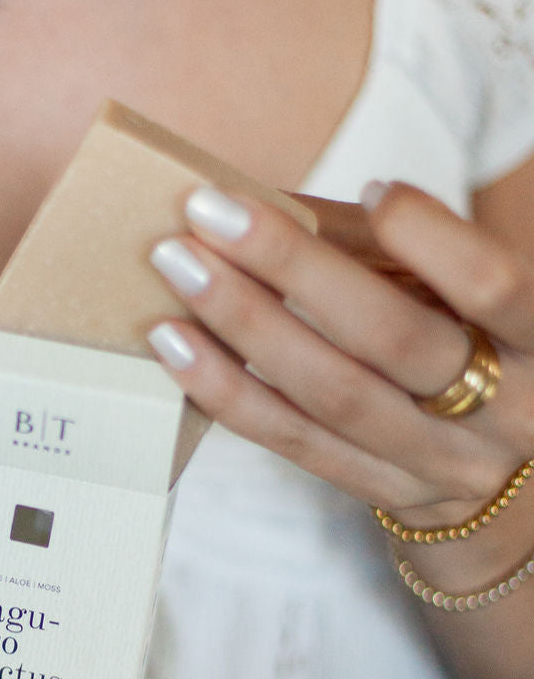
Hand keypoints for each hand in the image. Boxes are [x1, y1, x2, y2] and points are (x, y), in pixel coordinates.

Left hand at [147, 181, 533, 525]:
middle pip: (391, 338)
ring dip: (243, 325)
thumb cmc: (466, 345)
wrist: (496, 472)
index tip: (375, 189)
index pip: (494, 288)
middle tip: (208, 213)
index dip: (434, 239)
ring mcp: (439, 463)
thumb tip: (264, 199)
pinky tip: (176, 345)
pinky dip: (227, 390)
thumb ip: (382, 248)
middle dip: (292, 267)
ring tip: (178, 269)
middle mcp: (503, 410)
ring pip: (331, 394)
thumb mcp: (453, 293)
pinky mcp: (380, 489)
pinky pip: (292, 441)